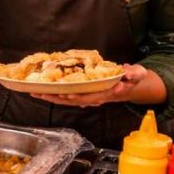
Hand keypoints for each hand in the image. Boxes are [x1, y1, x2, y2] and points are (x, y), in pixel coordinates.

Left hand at [33, 64, 150, 107]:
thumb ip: (134, 73)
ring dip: (52, 97)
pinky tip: (43, 92)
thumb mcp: (137, 74)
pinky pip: (67, 96)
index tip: (68, 95)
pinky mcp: (83, 93)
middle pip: (73, 100)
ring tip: (36, 93)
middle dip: (57, 98)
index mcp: (106, 93)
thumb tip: (127, 72)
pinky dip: (55, 95)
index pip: (91, 97)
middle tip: (41, 94)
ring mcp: (88, 97)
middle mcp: (94, 97)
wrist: (129, 86)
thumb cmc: (132, 79)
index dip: (80, 96)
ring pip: (67, 100)